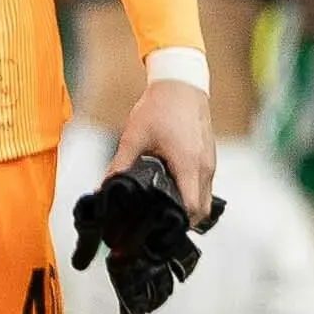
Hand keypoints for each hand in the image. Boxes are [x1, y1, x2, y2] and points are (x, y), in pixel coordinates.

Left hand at [114, 79, 220, 234]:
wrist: (181, 83)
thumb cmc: (160, 107)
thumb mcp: (134, 137)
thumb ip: (119, 164)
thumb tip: (103, 188)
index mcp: (188, 165)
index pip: (192, 209)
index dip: (177, 224)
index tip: (158, 230)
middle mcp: (204, 167)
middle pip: (202, 211)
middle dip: (183, 222)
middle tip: (158, 225)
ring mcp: (210, 161)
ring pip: (205, 198)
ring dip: (189, 208)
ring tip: (163, 211)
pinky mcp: (209, 156)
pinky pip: (205, 185)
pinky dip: (193, 194)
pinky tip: (173, 190)